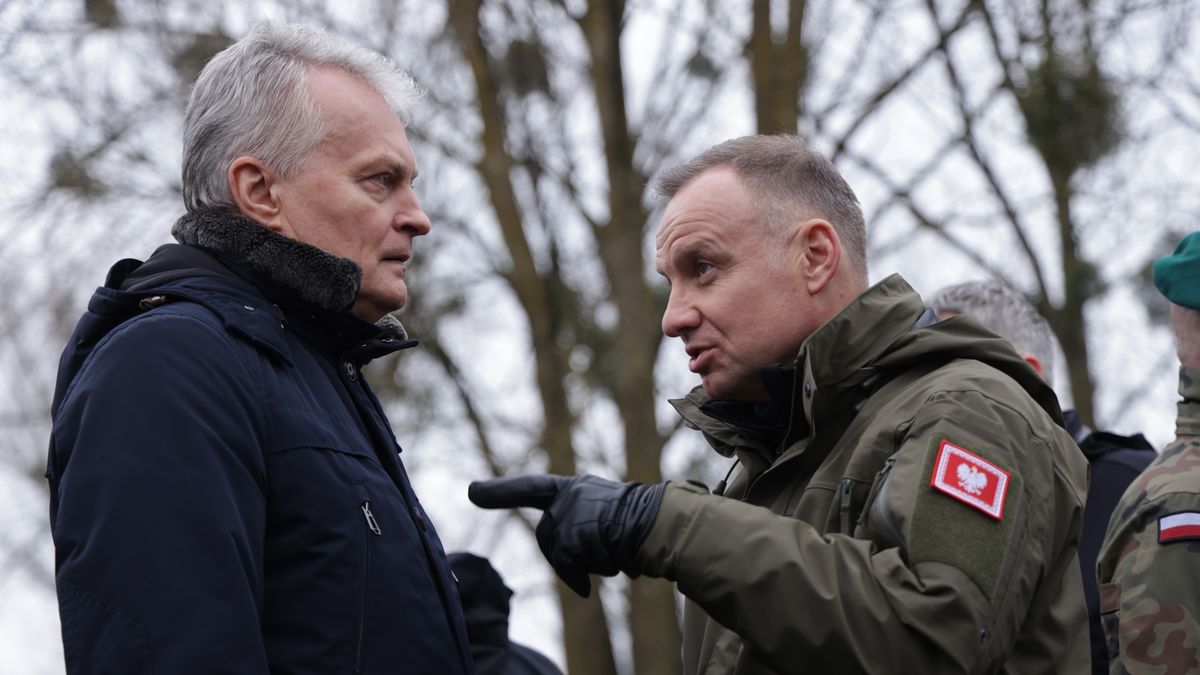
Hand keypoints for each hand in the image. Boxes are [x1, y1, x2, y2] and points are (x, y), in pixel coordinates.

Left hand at [468, 474, 665, 596]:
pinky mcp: (571, 537)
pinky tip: (616, 563)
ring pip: (561, 556)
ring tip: (618, 552)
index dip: (502, 492)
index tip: (472, 492)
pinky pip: (571, 568)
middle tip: (593, 569)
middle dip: (564, 558)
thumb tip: (577, 580)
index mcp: (577, 488)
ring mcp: (569, 515)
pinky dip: (587, 575)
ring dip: (587, 566)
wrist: (663, 525)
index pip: (533, 488)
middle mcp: (568, 496)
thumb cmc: (645, 526)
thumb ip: (583, 531)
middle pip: (548, 537)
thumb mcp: (610, 518)